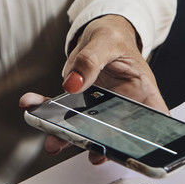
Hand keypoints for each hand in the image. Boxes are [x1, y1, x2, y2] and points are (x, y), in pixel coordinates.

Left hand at [19, 14, 167, 164]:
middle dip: (93, 143)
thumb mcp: (106, 41)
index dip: (145, 142)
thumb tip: (73, 83)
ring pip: (85, 127)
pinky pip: (62, 110)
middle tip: (74, 142)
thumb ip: (91, 61)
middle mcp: (124, 105)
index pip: (152, 121)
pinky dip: (45, 109)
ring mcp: (101, 107)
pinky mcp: (80, 103)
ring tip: (51, 137)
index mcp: (143, 92)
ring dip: (64, 134)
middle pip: (114, 132)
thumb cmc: (114, 36)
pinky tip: (31, 104)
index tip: (123, 150)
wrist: (101, 33)